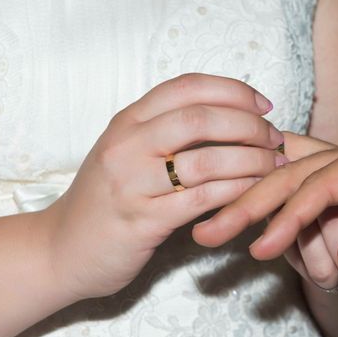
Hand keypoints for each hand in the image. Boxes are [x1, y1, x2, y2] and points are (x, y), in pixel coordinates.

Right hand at [44, 73, 283, 301]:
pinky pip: (203, 199)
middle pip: (201, 118)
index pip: (188, 87)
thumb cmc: (107, 199)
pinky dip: (237, 192)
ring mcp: (132, 182)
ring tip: (275, 166)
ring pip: (207, 160)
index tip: (264, 105)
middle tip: (275, 139)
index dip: (233, 90)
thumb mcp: (129, 152)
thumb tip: (231, 117)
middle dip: (249, 125)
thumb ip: (167, 132)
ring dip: (252, 161)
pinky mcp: (143, 220)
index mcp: (128, 121)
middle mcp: (127, 144)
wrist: (62, 249)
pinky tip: (256, 192)